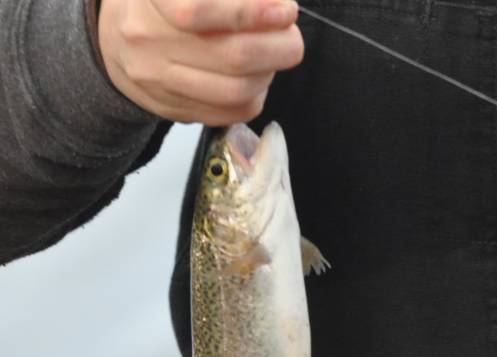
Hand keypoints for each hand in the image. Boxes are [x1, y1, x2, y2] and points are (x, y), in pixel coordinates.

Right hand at [98, 0, 303, 123]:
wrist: (114, 41)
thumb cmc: (161, 2)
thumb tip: (274, 4)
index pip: (200, 9)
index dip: (253, 12)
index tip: (285, 10)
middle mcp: (147, 39)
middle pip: (232, 56)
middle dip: (278, 48)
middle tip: (292, 38)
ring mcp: (157, 80)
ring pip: (234, 91)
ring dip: (269, 75)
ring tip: (275, 57)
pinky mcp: (171, 109)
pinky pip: (227, 114)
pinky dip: (255, 98)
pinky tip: (259, 81)